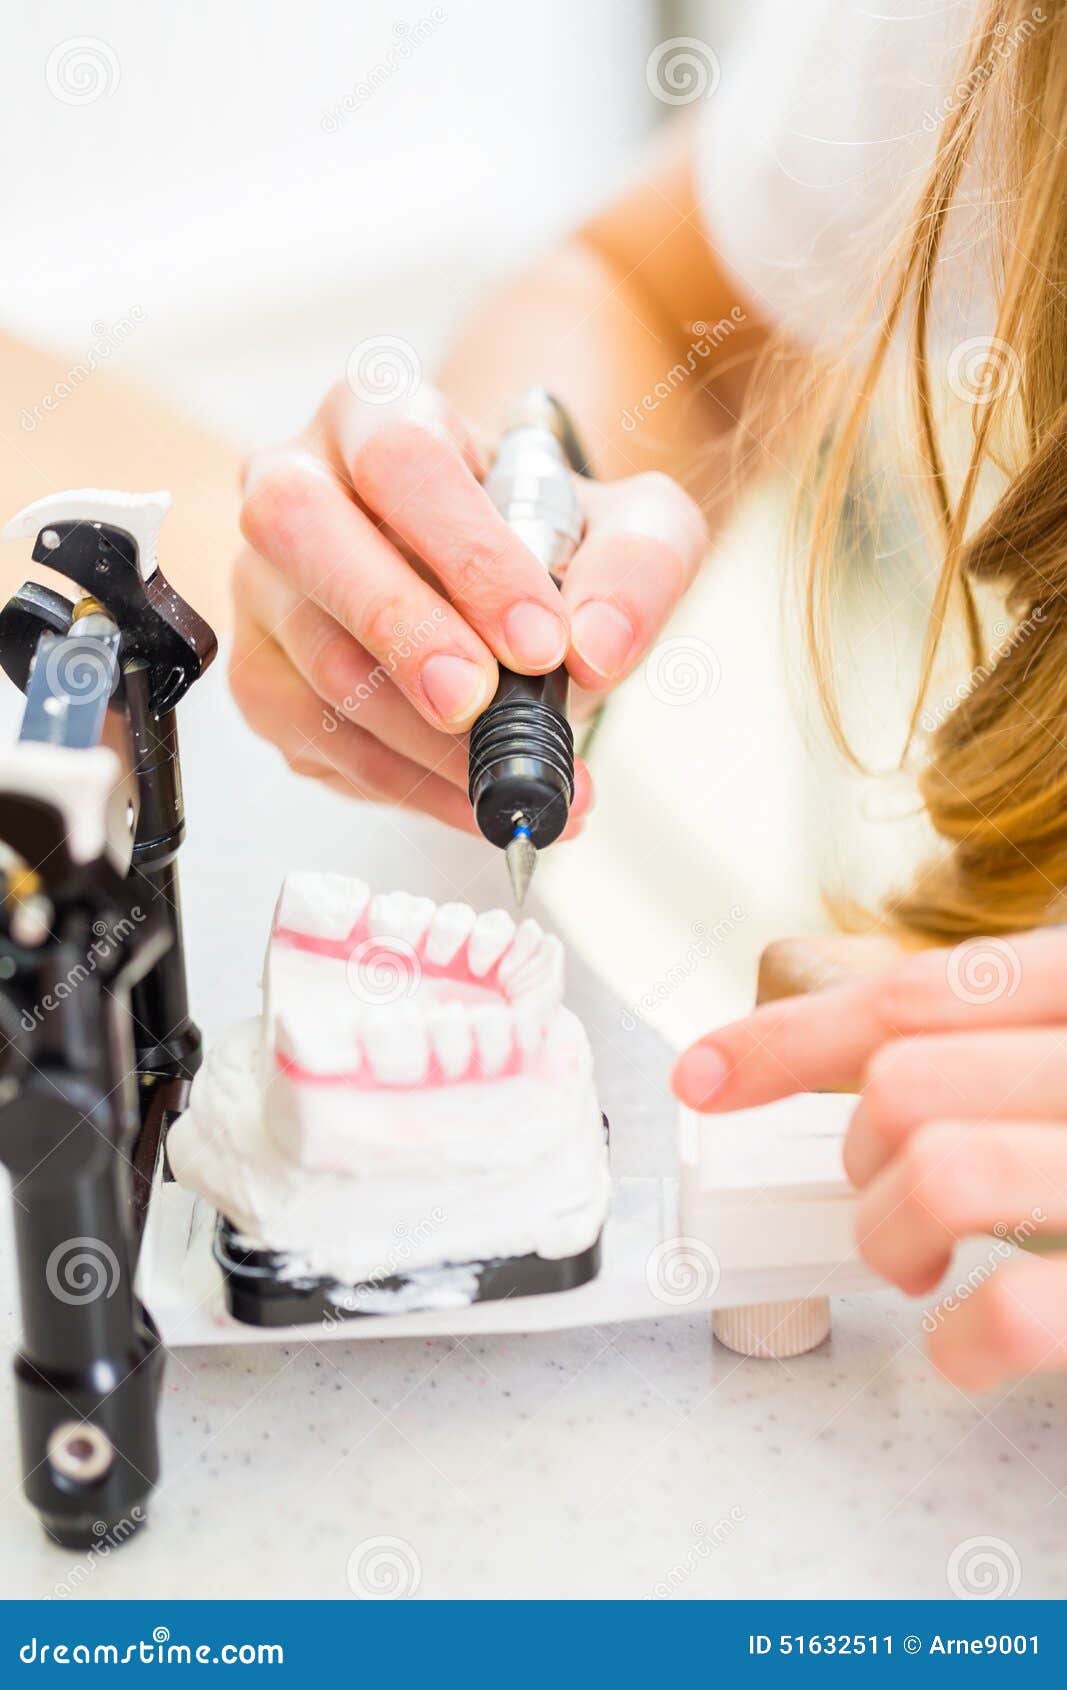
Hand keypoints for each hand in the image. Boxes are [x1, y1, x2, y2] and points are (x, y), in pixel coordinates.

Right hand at [230, 380, 706, 828]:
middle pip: (304, 532)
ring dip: (416, 735)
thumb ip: (637, 565)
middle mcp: (296, 483)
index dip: (467, 554)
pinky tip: (472, 797)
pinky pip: (314, 738)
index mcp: (377, 413)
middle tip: (476, 703)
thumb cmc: (544, 536)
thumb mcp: (630, 523)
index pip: (401, 460)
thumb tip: (597, 647)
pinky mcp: (262, 675)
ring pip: (312, 657)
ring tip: (514, 774)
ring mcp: (264, 583)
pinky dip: (401, 782)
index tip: (539, 640)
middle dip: (399, 630)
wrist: (498, 582)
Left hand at [672, 929, 1066, 1390]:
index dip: (787, 1036)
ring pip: (940, 1173)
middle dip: (861, 1155)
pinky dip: (961, 1341)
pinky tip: (965, 1346)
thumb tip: (866, 1064)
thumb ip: (1009, 1041)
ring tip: (916, 1262)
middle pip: (908, 1086)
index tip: (706, 1075)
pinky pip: (1015, 1312)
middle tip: (887, 1197)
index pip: (920, 996)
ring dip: (891, 1234)